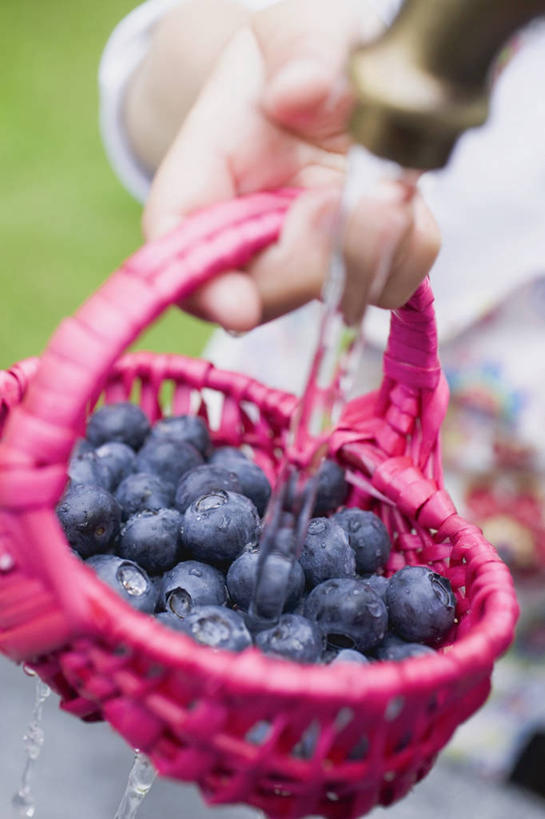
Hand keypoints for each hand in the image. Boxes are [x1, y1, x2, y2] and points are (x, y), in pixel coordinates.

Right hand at [142, 0, 439, 330]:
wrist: (345, 79)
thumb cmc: (305, 53)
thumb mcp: (298, 29)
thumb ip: (301, 49)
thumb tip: (300, 92)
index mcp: (205, 174)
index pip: (180, 243)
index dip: (203, 286)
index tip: (238, 306)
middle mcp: (249, 233)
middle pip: (258, 291)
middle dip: (308, 261)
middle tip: (355, 198)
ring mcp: (304, 259)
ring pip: (328, 294)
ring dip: (366, 251)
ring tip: (384, 185)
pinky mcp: (356, 265)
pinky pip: (387, 284)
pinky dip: (404, 249)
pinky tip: (399, 197)